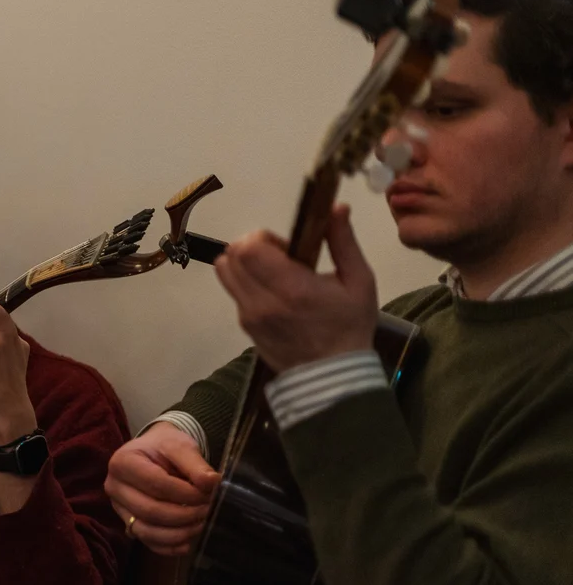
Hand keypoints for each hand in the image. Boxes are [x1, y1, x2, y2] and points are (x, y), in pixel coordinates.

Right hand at [104, 422, 217, 555]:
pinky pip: (147, 542)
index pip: (156, 484)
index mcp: (122, 463)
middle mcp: (114, 487)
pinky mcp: (128, 524)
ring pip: (147, 531)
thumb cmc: (164, 447)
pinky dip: (169, 547)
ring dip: (178, 533)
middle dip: (184, 515)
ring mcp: (119, 509)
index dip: (185, 493)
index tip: (209, 494)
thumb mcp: (180, 446)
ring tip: (201, 525)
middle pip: (150, 511)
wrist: (154, 453)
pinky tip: (188, 542)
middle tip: (208, 511)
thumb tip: (213, 483)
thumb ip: (196, 465)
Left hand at [214, 204, 377, 372]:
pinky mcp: (244, 326)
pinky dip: (246, 284)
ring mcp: (249, 316)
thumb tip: (336, 207)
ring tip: (273, 274)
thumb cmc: (350, 326)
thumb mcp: (359, 281)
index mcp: (293, 288)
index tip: (285, 246)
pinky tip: (273, 294)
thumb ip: (343, 242)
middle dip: (252, 247)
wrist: (333, 377)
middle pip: (231, 257)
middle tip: (279, 257)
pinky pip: (234, 293)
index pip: (249, 249)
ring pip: (226, 273)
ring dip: (244, 264)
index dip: (262, 238)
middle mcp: (263, 302)